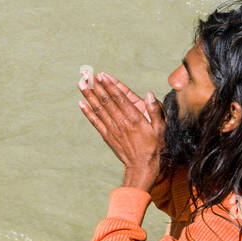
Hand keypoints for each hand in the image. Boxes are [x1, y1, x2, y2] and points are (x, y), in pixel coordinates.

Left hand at [78, 72, 164, 189]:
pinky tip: (80, 103)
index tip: (101, 75)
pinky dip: (87, 112)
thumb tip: (149, 94)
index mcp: (133, 118)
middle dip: (95, 85)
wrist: (142, 166)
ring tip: (80, 83)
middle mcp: (120, 122)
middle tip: (86, 73)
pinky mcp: (107, 136)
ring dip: (88, 95)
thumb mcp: (160, 129)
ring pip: (98, 108)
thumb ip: (154, 111)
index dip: (109, 85)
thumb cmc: (154, 147)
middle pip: (105, 100)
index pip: (119, 97)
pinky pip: (95, 122)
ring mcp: (112, 129)